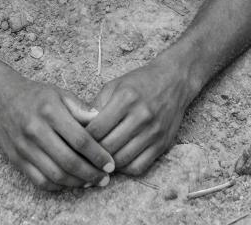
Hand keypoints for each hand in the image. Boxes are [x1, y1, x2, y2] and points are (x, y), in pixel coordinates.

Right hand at [0, 71, 114, 189]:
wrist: (1, 97)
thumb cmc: (35, 95)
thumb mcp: (59, 93)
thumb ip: (80, 108)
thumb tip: (101, 120)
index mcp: (50, 111)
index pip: (80, 140)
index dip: (98, 155)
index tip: (110, 163)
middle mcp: (36, 130)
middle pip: (69, 161)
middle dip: (91, 174)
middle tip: (105, 178)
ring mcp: (24, 146)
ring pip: (55, 175)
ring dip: (77, 183)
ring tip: (91, 181)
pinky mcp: (17, 159)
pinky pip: (40, 181)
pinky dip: (58, 186)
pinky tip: (70, 182)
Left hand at [87, 60, 191, 176]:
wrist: (173, 80)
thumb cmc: (139, 82)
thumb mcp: (114, 85)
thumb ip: (96, 106)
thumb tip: (78, 128)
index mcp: (125, 98)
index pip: (96, 129)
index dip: (83, 138)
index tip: (77, 141)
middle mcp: (141, 116)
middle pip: (108, 147)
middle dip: (93, 153)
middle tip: (85, 155)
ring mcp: (153, 132)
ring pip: (122, 160)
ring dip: (108, 164)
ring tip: (100, 160)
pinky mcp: (162, 144)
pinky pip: (139, 167)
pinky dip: (125, 168)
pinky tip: (118, 161)